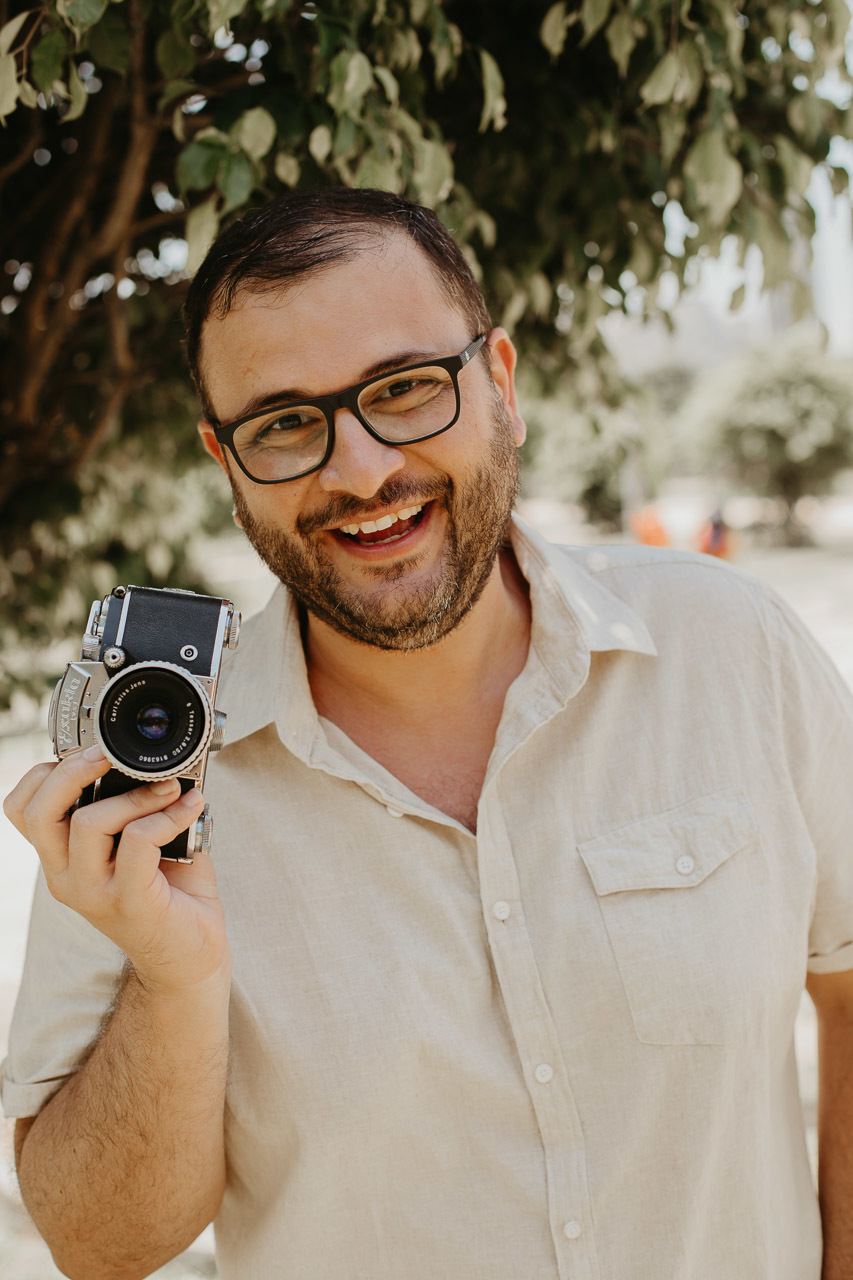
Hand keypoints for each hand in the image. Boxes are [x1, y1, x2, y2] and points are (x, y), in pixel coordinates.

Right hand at [4, 746, 229, 993]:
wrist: (190, 959)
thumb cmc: (169, 895)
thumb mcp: (138, 845)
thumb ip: (132, 807)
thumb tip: (155, 761)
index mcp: (62, 860)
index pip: (22, 810)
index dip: (46, 773)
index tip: (90, 754)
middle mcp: (67, 878)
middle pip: (38, 811)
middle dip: (73, 770)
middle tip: (111, 757)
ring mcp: (94, 892)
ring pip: (88, 822)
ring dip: (135, 795)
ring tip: (170, 788)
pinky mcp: (130, 901)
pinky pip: (139, 840)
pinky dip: (168, 816)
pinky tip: (191, 808)